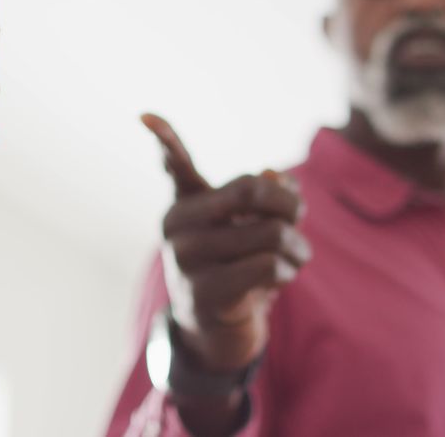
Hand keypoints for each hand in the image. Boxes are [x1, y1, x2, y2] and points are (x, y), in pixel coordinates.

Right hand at [142, 113, 311, 373]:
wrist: (217, 330)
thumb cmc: (236, 265)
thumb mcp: (248, 226)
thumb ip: (264, 195)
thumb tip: (277, 177)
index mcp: (185, 204)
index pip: (176, 163)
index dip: (164, 137)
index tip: (145, 114)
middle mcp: (177, 226)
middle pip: (254, 191)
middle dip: (290, 205)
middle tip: (299, 219)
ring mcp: (188, 260)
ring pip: (272, 233)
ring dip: (298, 247)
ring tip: (293, 257)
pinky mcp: (207, 293)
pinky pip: (270, 265)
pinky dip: (289, 271)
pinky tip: (280, 280)